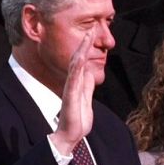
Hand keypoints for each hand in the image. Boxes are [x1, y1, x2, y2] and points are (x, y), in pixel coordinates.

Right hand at [49, 32, 95, 155]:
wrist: (70, 135)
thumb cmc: (77, 119)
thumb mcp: (86, 98)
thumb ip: (87, 86)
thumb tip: (89, 74)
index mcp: (78, 83)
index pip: (83, 61)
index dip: (87, 48)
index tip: (93, 33)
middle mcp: (73, 83)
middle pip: (79, 59)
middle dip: (85, 44)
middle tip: (91, 29)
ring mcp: (71, 89)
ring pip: (76, 66)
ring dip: (81, 51)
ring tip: (87, 38)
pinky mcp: (70, 96)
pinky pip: (73, 80)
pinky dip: (76, 68)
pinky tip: (80, 59)